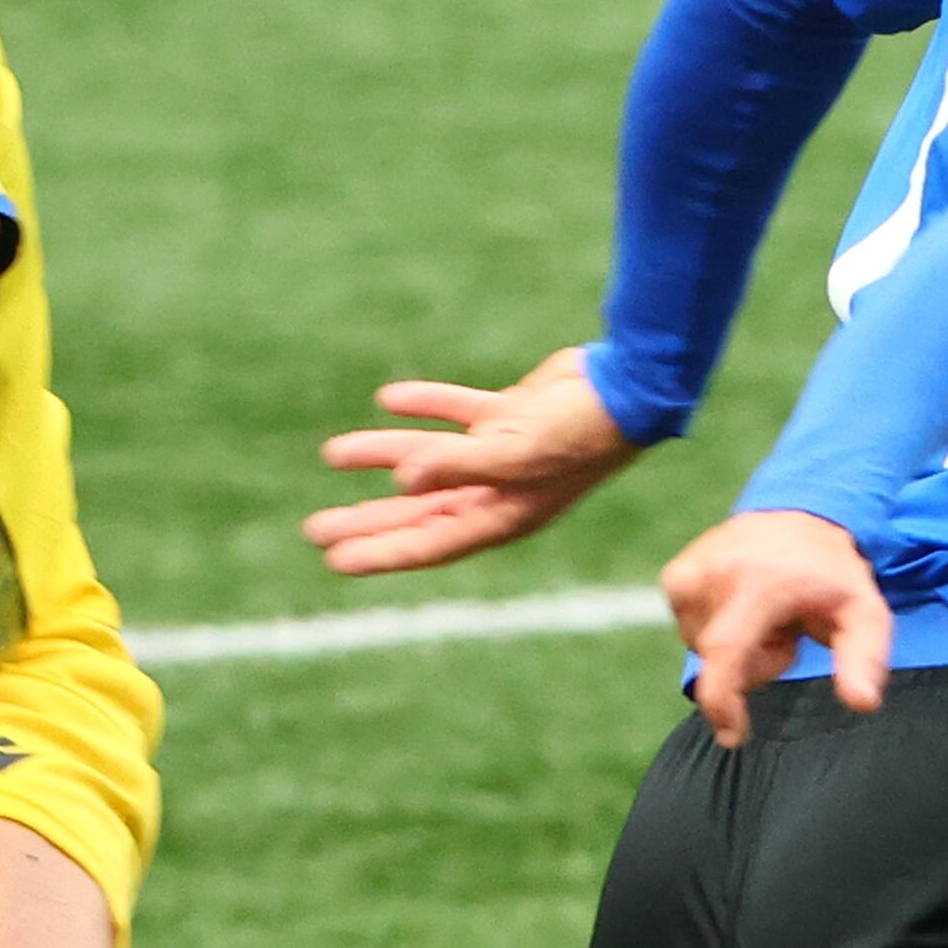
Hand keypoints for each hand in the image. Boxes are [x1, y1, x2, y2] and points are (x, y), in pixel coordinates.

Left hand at [305, 344, 640, 575]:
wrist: (631, 388)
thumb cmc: (579, 432)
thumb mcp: (515, 452)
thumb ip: (456, 464)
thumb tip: (403, 479)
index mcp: (502, 515)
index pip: (428, 543)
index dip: (380, 552)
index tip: (333, 559)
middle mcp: (499, 491)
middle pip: (419, 512)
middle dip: (368, 520)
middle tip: (315, 529)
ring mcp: (504, 452)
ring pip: (428, 458)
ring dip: (381, 454)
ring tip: (331, 454)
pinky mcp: (512, 414)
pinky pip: (456, 413)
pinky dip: (424, 406)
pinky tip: (388, 400)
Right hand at [661, 509, 891, 746]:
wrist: (800, 515)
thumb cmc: (833, 575)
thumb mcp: (864, 614)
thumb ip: (865, 658)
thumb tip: (862, 703)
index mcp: (760, 582)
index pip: (726, 650)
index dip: (722, 701)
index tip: (732, 735)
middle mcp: (717, 573)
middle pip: (724, 662)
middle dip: (756, 663)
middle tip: (788, 630)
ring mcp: (689, 573)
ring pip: (703, 649)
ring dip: (737, 646)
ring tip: (765, 612)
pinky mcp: (675, 576)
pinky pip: (689, 631)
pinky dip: (715, 629)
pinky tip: (742, 604)